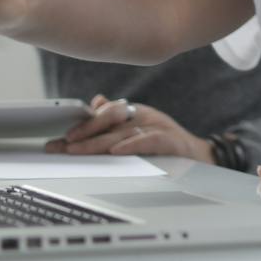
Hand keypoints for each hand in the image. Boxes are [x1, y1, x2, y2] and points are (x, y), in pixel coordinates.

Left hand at [45, 94, 212, 160]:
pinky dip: (132, 145)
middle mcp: (144, 117)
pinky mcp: (171, 141)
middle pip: (109, 122)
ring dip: (98, 142)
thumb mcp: (140, 129)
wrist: (199, 157)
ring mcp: (158, 127)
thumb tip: (96, 102)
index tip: (60, 138)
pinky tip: (116, 151)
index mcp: (135, 114)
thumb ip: (118, 118)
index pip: (105, 113)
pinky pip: (149, 141)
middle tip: (62, 145)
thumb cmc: (167, 145)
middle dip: (82, 134)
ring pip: (123, 132)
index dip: (82, 124)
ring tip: (77, 150)